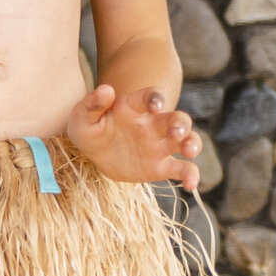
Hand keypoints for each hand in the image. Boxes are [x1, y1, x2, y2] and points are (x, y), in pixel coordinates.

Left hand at [66, 81, 200, 189]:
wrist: (92, 154)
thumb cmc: (89, 128)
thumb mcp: (83, 116)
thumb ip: (93, 103)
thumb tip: (106, 90)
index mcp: (135, 107)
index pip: (150, 97)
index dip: (156, 98)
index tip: (156, 105)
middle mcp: (153, 124)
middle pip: (176, 118)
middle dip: (181, 124)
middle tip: (177, 133)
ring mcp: (159, 145)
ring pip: (186, 140)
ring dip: (192, 143)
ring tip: (190, 151)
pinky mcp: (161, 166)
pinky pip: (182, 169)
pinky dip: (191, 175)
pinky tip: (191, 185)